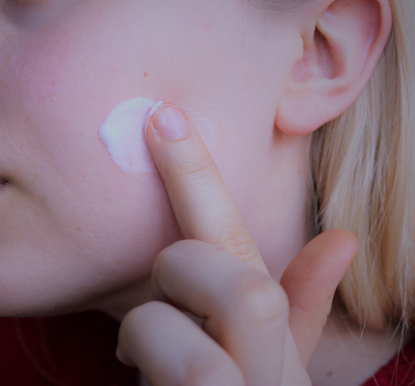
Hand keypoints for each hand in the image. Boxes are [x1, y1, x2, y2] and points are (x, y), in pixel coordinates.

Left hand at [116, 103, 357, 384]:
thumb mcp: (279, 367)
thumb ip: (298, 309)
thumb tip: (336, 237)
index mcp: (278, 347)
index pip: (241, 248)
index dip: (199, 180)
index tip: (162, 120)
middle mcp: (270, 377)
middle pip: (238, 287)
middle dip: (184, 271)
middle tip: (164, 295)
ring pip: (179, 344)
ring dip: (150, 334)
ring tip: (143, 355)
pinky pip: (163, 379)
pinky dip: (143, 364)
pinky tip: (145, 379)